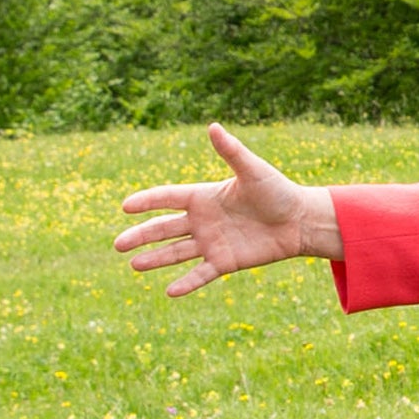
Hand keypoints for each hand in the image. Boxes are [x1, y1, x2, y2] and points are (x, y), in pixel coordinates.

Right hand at [114, 123, 342, 296]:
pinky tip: (169, 291)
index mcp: (203, 196)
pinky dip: (187, 283)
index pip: (167, 198)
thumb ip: (232, 152)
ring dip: (155, 259)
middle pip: (164, 228)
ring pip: (176, 252)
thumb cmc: (278, 191)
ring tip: (133, 264)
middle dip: (141, 236)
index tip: (125, 206)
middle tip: (118, 244)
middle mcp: (202, 220)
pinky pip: (201, 274)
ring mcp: (211, 242)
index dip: (147, 201)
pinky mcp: (225, 262)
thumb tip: (213, 126)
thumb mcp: (253, 171)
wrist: (300, 221)